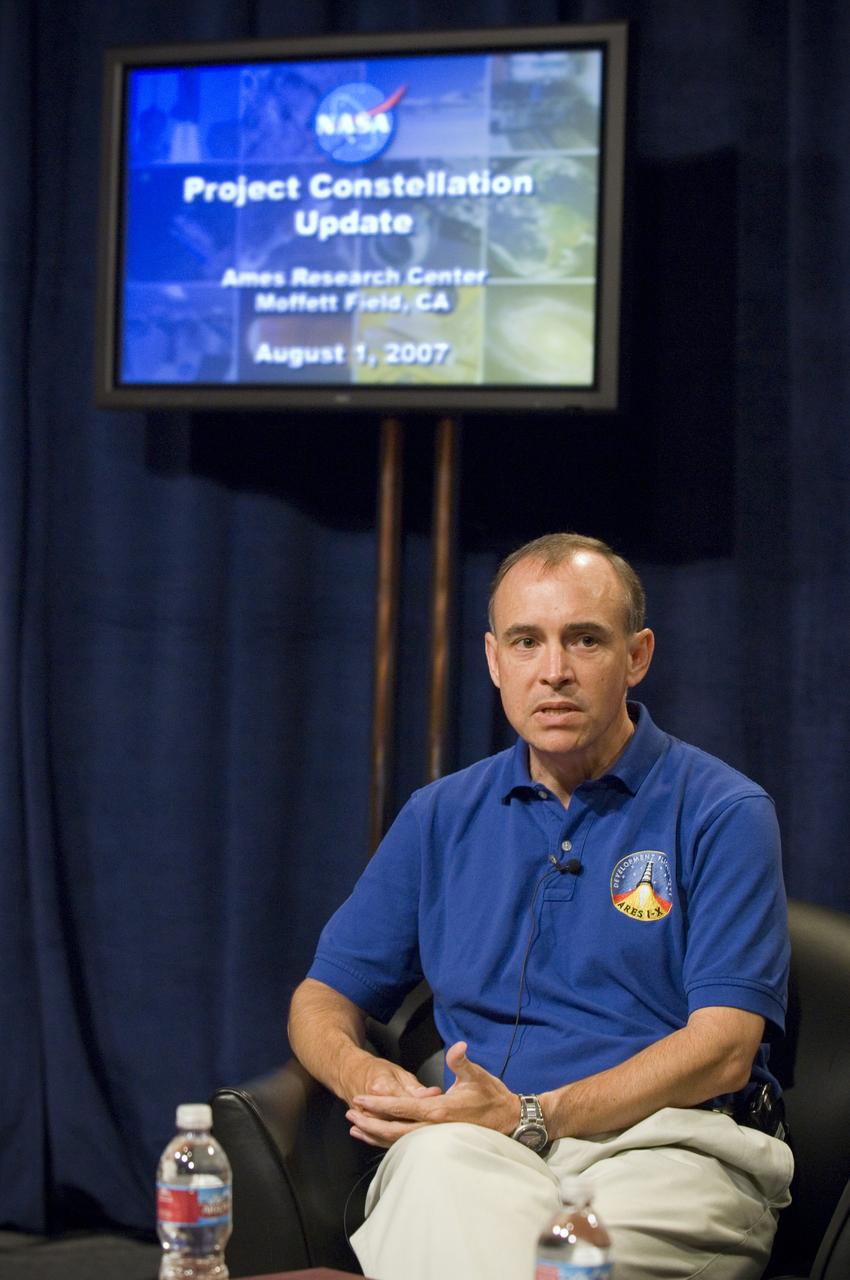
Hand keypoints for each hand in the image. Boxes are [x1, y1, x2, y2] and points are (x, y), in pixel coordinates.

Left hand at [345, 1042, 518, 1147]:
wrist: (510, 1122)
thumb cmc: (492, 1098)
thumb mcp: (477, 1076)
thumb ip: (461, 1062)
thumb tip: (457, 1047)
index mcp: (439, 1111)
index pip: (401, 1108)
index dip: (378, 1104)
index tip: (360, 1099)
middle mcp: (433, 1129)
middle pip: (393, 1130)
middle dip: (369, 1122)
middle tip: (350, 1115)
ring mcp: (435, 1140)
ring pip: (398, 1142)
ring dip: (376, 1135)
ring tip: (356, 1128)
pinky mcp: (438, 1144)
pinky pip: (408, 1146)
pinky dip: (389, 1143)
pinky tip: (379, 1138)